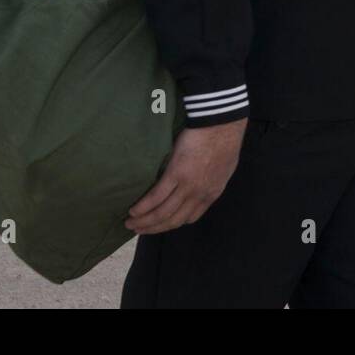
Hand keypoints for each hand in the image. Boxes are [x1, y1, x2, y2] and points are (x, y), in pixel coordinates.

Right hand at [125, 119, 247, 233]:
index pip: (189, 217)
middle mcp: (199, 194)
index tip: (159, 224)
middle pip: (173, 220)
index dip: (172, 223)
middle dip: (153, 228)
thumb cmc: (224, 138)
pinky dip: (143, 207)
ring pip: (163, 212)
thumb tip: (202, 182)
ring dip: (144, 222)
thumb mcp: (223, 167)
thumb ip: (212, 179)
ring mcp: (188, 186)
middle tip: (137, 230)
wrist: (222, 123)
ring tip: (130, 224)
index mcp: (211, 193)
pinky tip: (133, 210)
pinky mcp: (176, 173)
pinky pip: (156, 197)